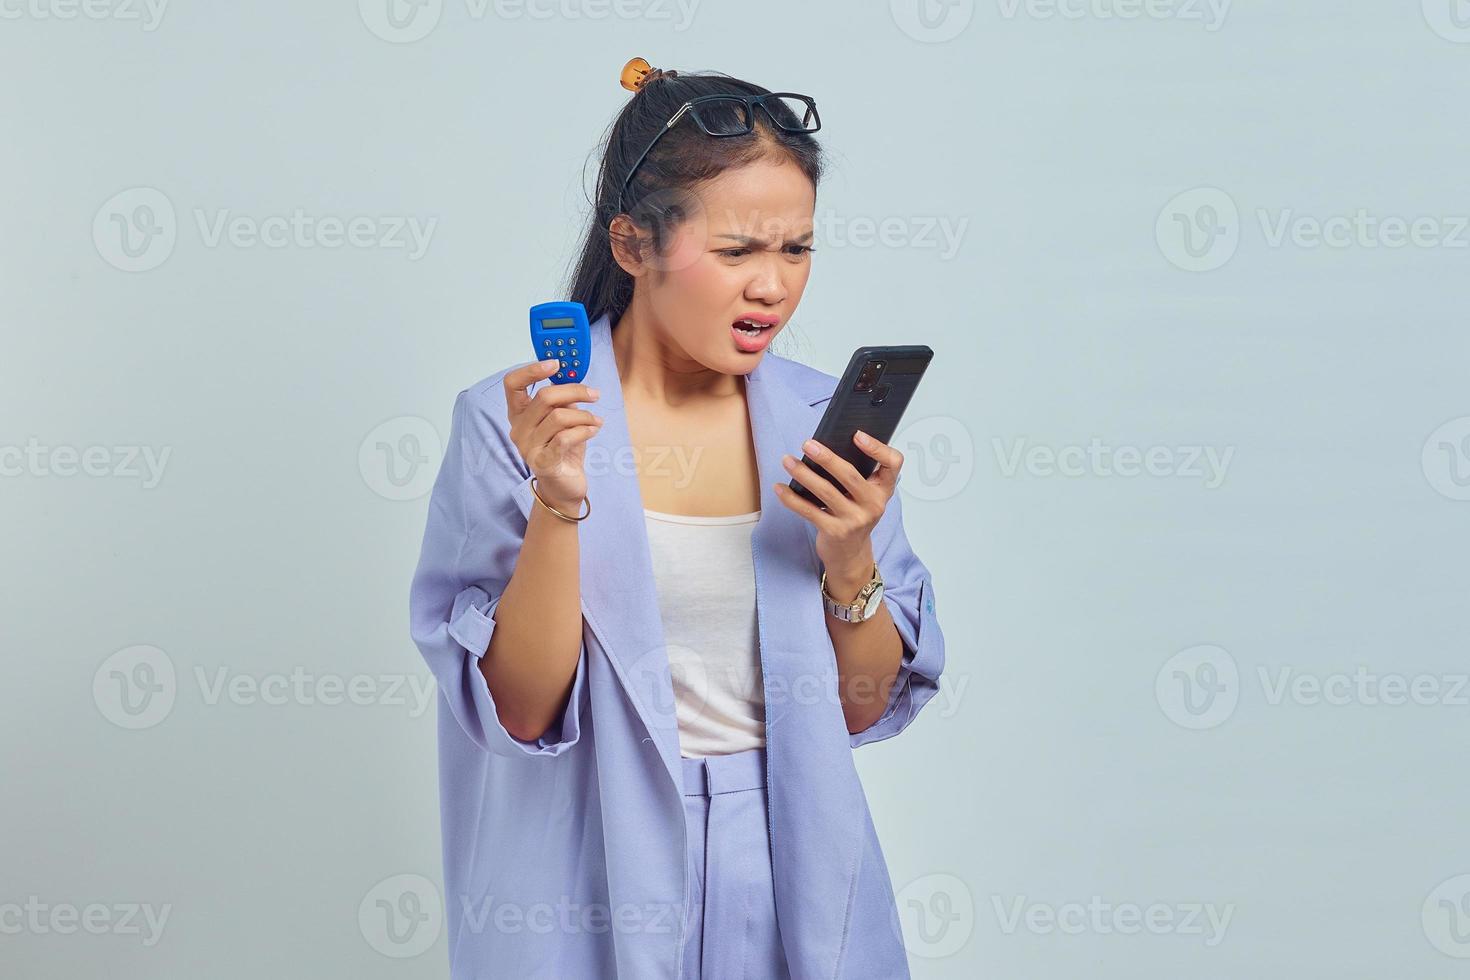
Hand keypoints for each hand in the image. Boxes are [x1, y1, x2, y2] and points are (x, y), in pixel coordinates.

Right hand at [503, 359, 602, 510]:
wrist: (564, 486)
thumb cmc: (563, 450)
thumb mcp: (563, 419)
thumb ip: (563, 400)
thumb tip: (574, 378)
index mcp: (519, 414)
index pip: (512, 384)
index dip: (532, 370)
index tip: (555, 363)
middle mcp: (519, 429)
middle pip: (544, 396)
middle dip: (575, 391)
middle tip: (594, 394)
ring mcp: (528, 447)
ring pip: (559, 416)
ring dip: (584, 415)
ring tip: (596, 420)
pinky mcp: (543, 462)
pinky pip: (566, 437)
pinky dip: (585, 430)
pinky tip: (593, 430)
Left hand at [773, 430, 902, 584]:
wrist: (850, 554)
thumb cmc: (855, 516)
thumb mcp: (864, 496)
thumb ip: (856, 474)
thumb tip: (823, 448)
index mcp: (882, 490)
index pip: (892, 464)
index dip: (877, 448)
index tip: (858, 435)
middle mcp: (873, 505)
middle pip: (850, 475)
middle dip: (827, 458)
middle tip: (808, 444)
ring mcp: (854, 520)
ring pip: (825, 491)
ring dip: (803, 474)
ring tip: (788, 461)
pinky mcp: (835, 532)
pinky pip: (809, 511)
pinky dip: (791, 498)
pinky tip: (780, 488)